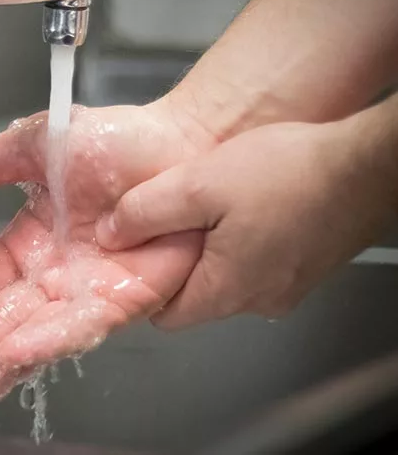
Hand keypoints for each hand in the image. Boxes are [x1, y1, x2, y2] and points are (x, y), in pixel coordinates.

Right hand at [0, 102, 215, 403]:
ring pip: (32, 336)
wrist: (183, 141)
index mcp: (28, 244)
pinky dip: (46, 341)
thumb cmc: (117, 140)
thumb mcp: (33, 146)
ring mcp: (86, 293)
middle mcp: (52, 277)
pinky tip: (14, 356)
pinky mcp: (123, 300)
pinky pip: (79, 326)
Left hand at [95, 119, 397, 329]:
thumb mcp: (198, 184)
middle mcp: (260, 301)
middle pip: (197, 295)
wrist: (368, 164)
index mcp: (228, 291)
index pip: (164, 314)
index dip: (143, 282)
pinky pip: (260, 262)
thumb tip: (110, 235)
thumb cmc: (288, 174)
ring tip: (211, 205)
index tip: (135, 249)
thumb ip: (146, 212)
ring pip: (228, 276)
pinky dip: (244, 240)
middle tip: (171, 217)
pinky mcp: (308, 266)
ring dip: (212, 247)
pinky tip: (248, 204)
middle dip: (177, 259)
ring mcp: (288, 286)